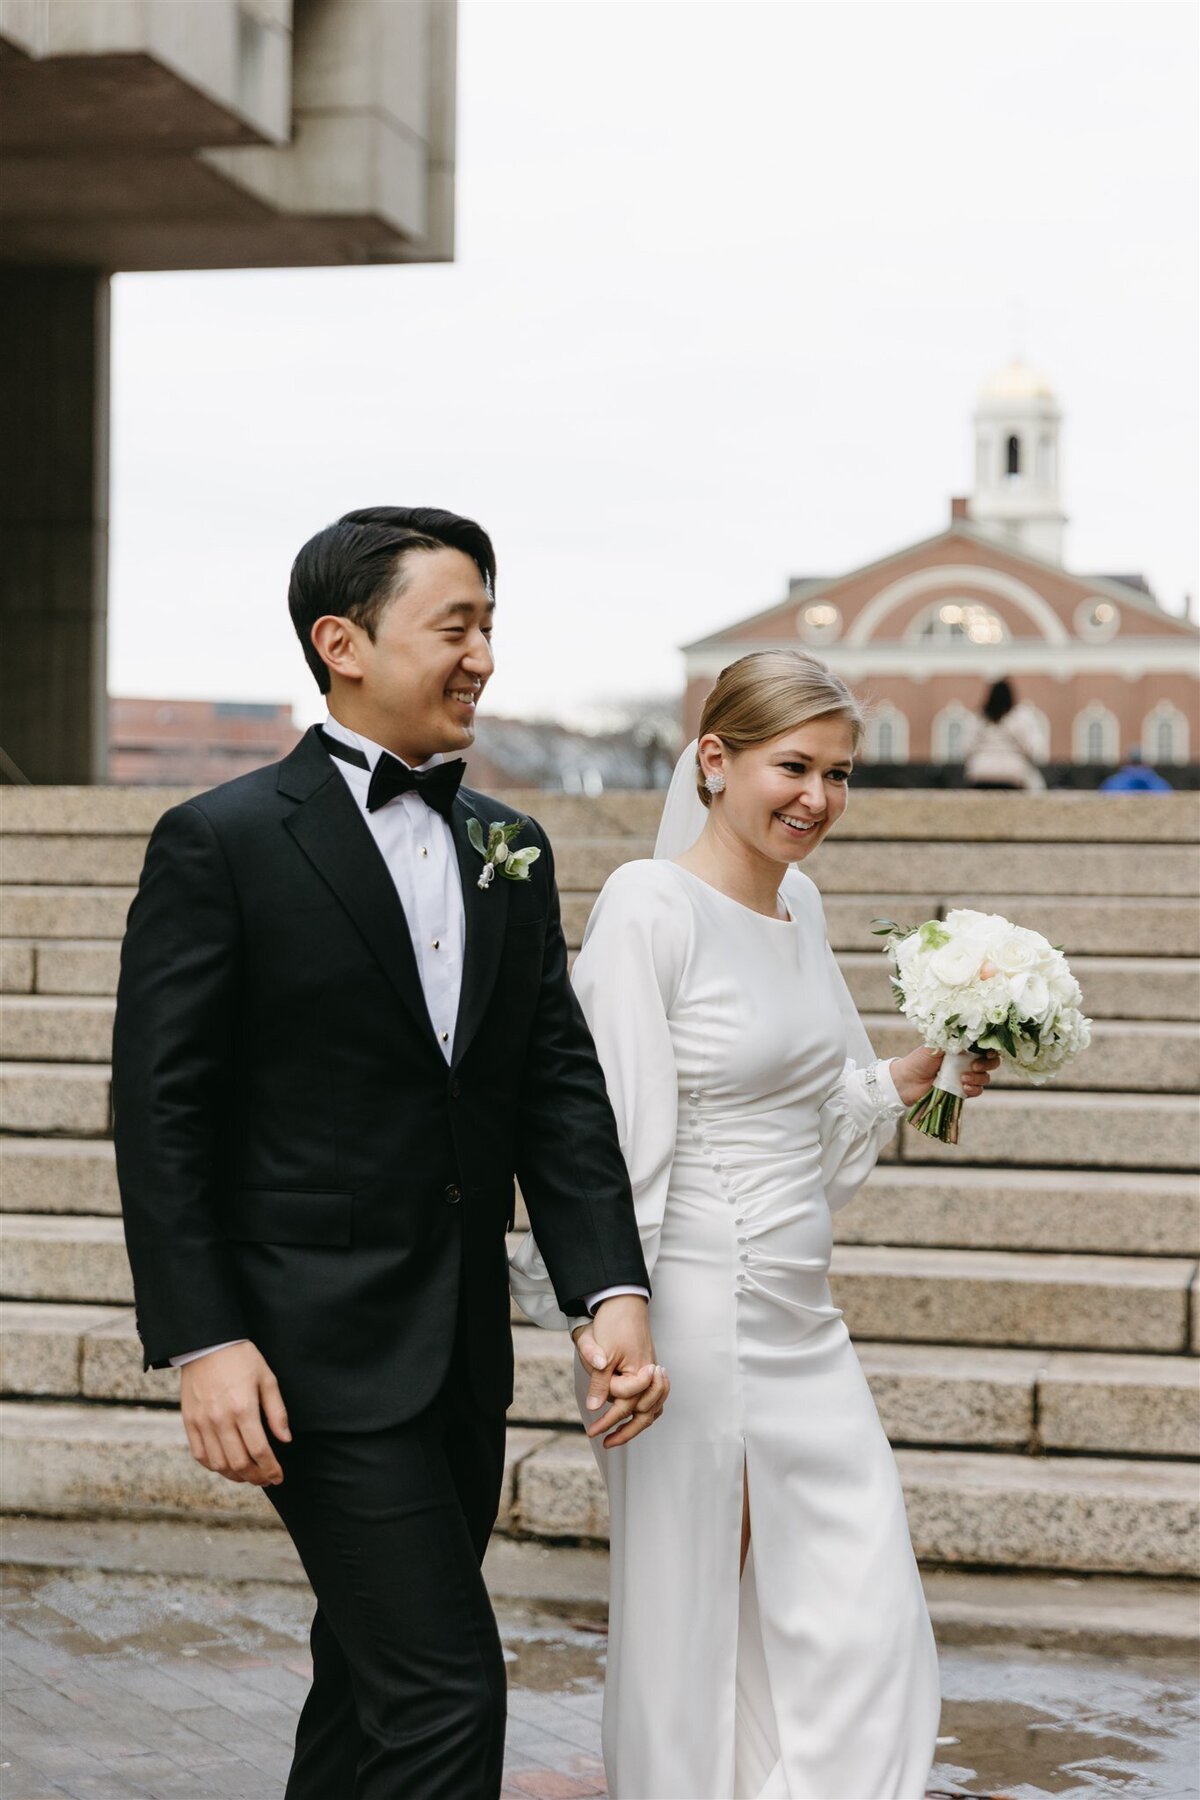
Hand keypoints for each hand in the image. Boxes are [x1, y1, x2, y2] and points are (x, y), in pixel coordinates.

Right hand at [179, 1341, 291, 1486]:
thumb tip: (285, 1439)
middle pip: (239, 1463)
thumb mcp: (267, 1378)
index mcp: (244, 1408)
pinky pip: (200, 1454)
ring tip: (248, 1474)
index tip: (279, 1476)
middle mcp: (221, 1420)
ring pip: (218, 1464)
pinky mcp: (189, 1421)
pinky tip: (225, 1464)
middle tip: (266, 1479)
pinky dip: (213, 1466)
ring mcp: (202, 1422)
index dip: (271, 1469)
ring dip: (235, 1475)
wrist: (207, 1343)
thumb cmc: (241, 1358)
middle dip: (256, 1477)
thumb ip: (277, 1412)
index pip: (260, 1451)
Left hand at [572, 1295, 669, 1449]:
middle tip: (605, 1443)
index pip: (625, 1403)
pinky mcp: (649, 1370)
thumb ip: (600, 1382)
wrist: (624, 1301)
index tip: (592, 1431)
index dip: (608, 1419)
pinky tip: (634, 1420)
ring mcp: (652, 1373)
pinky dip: (645, 1412)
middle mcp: (650, 1375)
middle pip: (643, 1412)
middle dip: (625, 1431)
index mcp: (640, 1371)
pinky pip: (653, 1398)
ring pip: (652, 1408)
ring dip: (636, 1426)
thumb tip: (593, 1407)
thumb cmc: (613, 1324)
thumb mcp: (601, 1353)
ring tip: (618, 1438)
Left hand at [889, 1047, 999, 1105]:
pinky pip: (977, 1091)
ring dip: (978, 1078)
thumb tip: (969, 1037)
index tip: (987, 1052)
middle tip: (974, 1066)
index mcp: (962, 1048)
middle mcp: (966, 1061)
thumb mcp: (935, 1046)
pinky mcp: (962, 1090)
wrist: (907, 1081)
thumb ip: (952, 1041)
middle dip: (988, 1064)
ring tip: (962, 1078)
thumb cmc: (919, 1060)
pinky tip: (964, 1087)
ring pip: (985, 1078)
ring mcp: (965, 1076)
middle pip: (990, 1062)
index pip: (984, 1046)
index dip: (990, 1048)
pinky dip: (974, 1089)